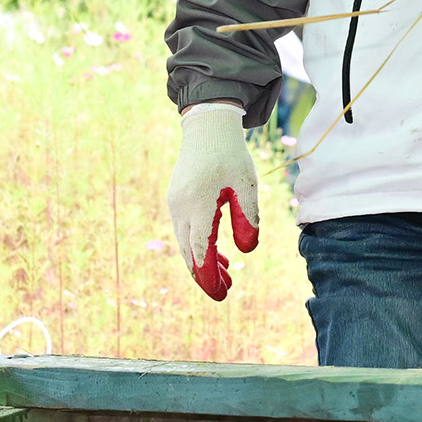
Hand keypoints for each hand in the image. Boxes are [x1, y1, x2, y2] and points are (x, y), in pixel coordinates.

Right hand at [167, 102, 259, 301]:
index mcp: (198, 206)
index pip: (200, 252)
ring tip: (225, 275)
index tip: (222, 295)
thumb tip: (246, 251)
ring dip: (203, 261)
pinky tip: (216, 252)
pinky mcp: (176, 200)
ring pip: (186, 243)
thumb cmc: (230, 154)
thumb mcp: (246, 186)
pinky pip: (185, 230)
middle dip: (206, 274)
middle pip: (189, 253)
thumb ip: (247, 218)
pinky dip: (199, 245)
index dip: (210, 277)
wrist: (206, 126)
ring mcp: (175, 204)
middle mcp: (180, 208)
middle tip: (226, 290)